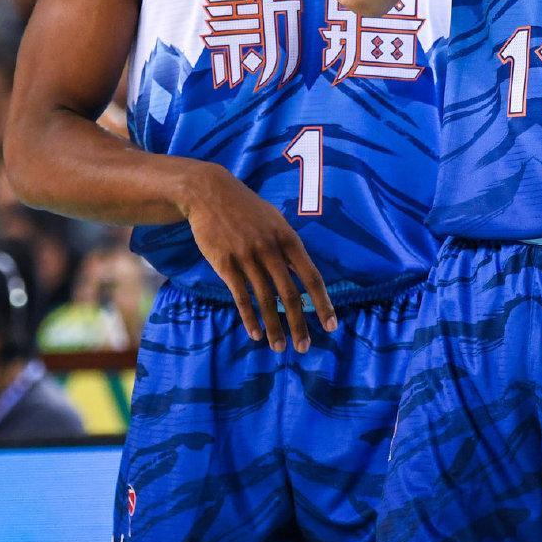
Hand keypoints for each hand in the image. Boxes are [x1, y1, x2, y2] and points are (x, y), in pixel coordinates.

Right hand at [182, 162, 335, 352]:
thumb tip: (301, 271)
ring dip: (275, 327)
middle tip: (304, 347)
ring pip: (265, 300)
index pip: (311, 277)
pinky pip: (240, 297)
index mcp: (288, 239)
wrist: (210, 194)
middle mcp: (271, 249)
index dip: (323, 303)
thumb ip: (288, 246)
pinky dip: (250, 318)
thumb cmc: (246, 208)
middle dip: (299, 324)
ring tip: (280, 348)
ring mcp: (247, 257)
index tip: (331, 326)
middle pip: (290, 294)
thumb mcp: (275, 220)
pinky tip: (256, 334)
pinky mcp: (225, 264)